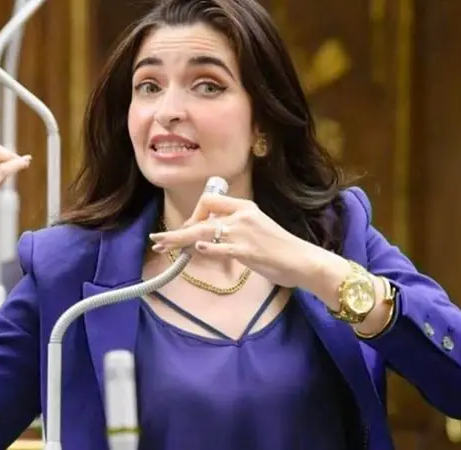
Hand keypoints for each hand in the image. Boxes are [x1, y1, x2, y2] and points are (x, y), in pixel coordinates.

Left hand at [149, 193, 323, 288]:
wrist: (303, 260)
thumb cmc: (281, 248)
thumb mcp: (257, 229)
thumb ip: (235, 229)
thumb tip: (208, 239)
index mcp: (245, 207)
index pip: (211, 200)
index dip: (194, 213)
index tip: (186, 230)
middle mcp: (242, 216)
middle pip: (201, 217)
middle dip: (177, 230)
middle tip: (158, 240)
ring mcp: (244, 233)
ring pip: (204, 232)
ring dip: (180, 241)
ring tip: (162, 246)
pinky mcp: (247, 252)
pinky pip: (220, 248)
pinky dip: (206, 249)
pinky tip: (193, 250)